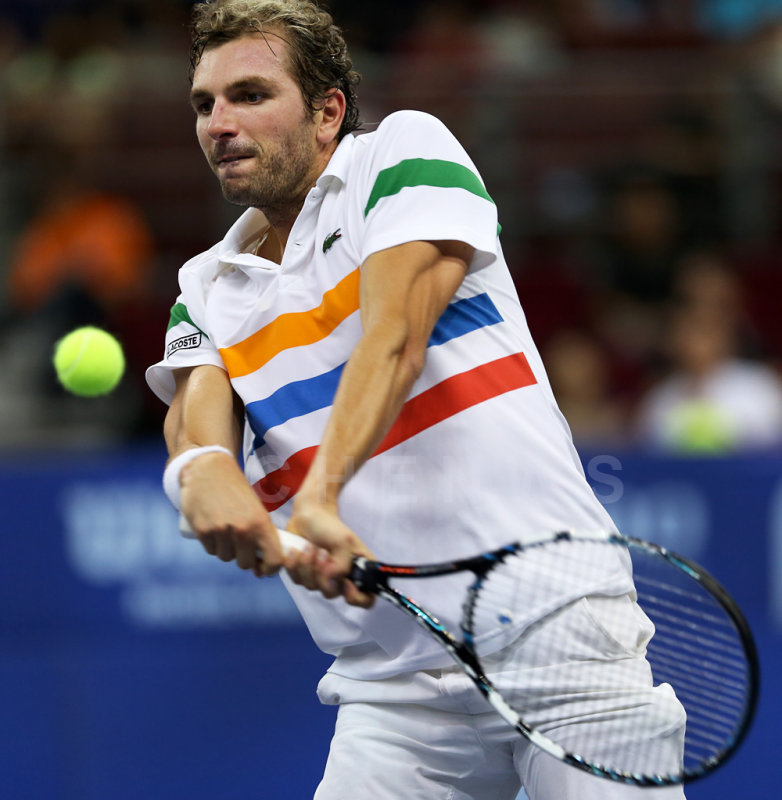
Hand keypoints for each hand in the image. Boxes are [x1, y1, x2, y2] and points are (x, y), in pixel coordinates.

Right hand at [179, 450, 282, 575]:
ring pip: (226, 557)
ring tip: (226, 529)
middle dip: (244, 557)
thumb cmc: (236, 491)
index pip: (274, 561)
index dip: (270, 568)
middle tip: (241, 542)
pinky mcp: (203, 532)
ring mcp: (222, 531)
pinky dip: (213, 544)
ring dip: (227, 550)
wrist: (208, 470)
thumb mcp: (256, 509)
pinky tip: (214, 528)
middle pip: (245, 564)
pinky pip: (211, 551)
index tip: (264, 566)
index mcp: (261, 523)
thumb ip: (261, 535)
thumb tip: (260, 570)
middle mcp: (243, 529)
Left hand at [285, 504, 374, 607]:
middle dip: (322, 573)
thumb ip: (342, 566)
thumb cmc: (330, 526)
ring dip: (308, 564)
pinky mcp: (303, 575)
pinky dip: (295, 564)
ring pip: (312, 587)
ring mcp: (321, 578)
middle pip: (332, 593)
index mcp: (359, 570)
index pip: (367, 599)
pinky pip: (297, 580)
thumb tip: (330, 580)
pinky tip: (297, 550)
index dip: (358, 598)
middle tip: (322, 552)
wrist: (308, 516)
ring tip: (309, 545)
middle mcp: (341, 578)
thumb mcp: (343, 542)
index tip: (346, 584)